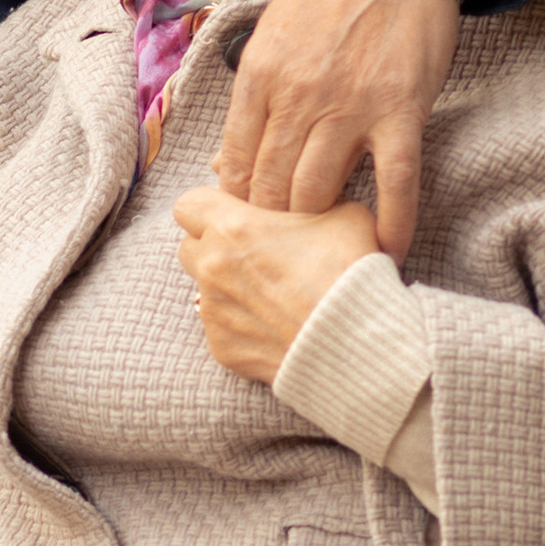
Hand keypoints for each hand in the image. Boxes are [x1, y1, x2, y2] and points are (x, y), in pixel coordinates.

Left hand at [174, 185, 380, 384]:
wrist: (355, 341)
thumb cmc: (349, 272)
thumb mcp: (341, 214)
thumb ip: (308, 200)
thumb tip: (302, 197)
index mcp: (233, 226)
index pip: (188, 204)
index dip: (210, 209)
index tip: (235, 217)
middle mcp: (212, 267)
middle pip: (189, 247)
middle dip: (212, 248)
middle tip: (252, 255)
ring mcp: (213, 311)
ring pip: (203, 290)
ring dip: (227, 288)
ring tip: (270, 295)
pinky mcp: (221, 348)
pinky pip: (220, 329)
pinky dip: (240, 325)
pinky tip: (275, 326)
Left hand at [217, 0, 457, 259]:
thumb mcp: (271, 38)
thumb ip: (252, 101)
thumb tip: (226, 164)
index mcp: (260, 78)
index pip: (236, 164)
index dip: (241, 203)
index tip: (252, 222)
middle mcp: (298, 98)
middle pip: (272, 189)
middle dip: (275, 225)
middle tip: (287, 245)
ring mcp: (350, 107)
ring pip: (320, 193)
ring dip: (319, 229)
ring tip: (325, 248)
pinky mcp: (401, 112)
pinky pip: (395, 184)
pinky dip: (391, 225)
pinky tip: (387, 252)